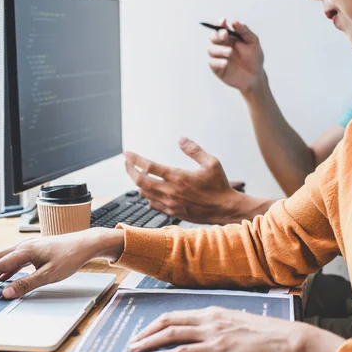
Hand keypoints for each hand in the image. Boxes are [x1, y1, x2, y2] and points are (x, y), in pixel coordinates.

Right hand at [0, 228, 123, 298]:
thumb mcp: (48, 275)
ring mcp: (28, 246)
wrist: (84, 244)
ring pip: (4, 258)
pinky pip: (14, 259)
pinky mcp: (34, 249)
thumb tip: (6, 293)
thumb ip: (26, 284)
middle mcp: (23, 246)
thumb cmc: (70, 257)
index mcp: (24, 251)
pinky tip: (4, 277)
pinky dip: (5, 268)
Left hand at [124, 137, 241, 224]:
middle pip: (140, 181)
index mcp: (178, 176)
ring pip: (144, 193)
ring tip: (138, 175)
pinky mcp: (172, 212)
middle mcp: (171, 191)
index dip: (134, 159)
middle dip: (129, 170)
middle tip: (127, 163)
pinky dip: (148, 196)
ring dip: (138, 183)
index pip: (148, 166)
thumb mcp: (211, 163)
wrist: (225, 209)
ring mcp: (170, 203)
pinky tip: (150, 191)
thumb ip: (194, 150)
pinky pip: (152, 204)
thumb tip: (181, 139)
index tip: (127, 153)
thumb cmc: (220, 186)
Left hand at [128, 306, 344, 351]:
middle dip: (147, 331)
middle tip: (133, 341)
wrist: (284, 338)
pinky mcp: (218, 348)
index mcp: (211, 311)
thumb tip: (200, 333)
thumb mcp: (235, 322)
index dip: (156, 323)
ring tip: (136, 349)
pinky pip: (185, 350)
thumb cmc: (264, 333)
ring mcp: (212, 333)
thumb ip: (216, 325)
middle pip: (168, 321)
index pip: (175, 314)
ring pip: (171, 333)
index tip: (144, 331)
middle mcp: (208, 319)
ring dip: (150, 342)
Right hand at [208, 19, 264, 93]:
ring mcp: (219, 57)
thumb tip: (234, 22)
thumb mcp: (253, 42)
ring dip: (219, 49)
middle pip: (213, 37)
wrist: (255, 76)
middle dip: (217, 35)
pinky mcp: (217, 68)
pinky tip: (226, 63)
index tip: (223, 21)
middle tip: (225, 35)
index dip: (219, 24)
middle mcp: (222, 46)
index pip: (221, 28)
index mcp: (230, 38)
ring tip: (230, 52)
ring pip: (211, 49)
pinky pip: (212, 63)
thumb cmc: (254, 58)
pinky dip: (218, 61)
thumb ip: (244, 31)